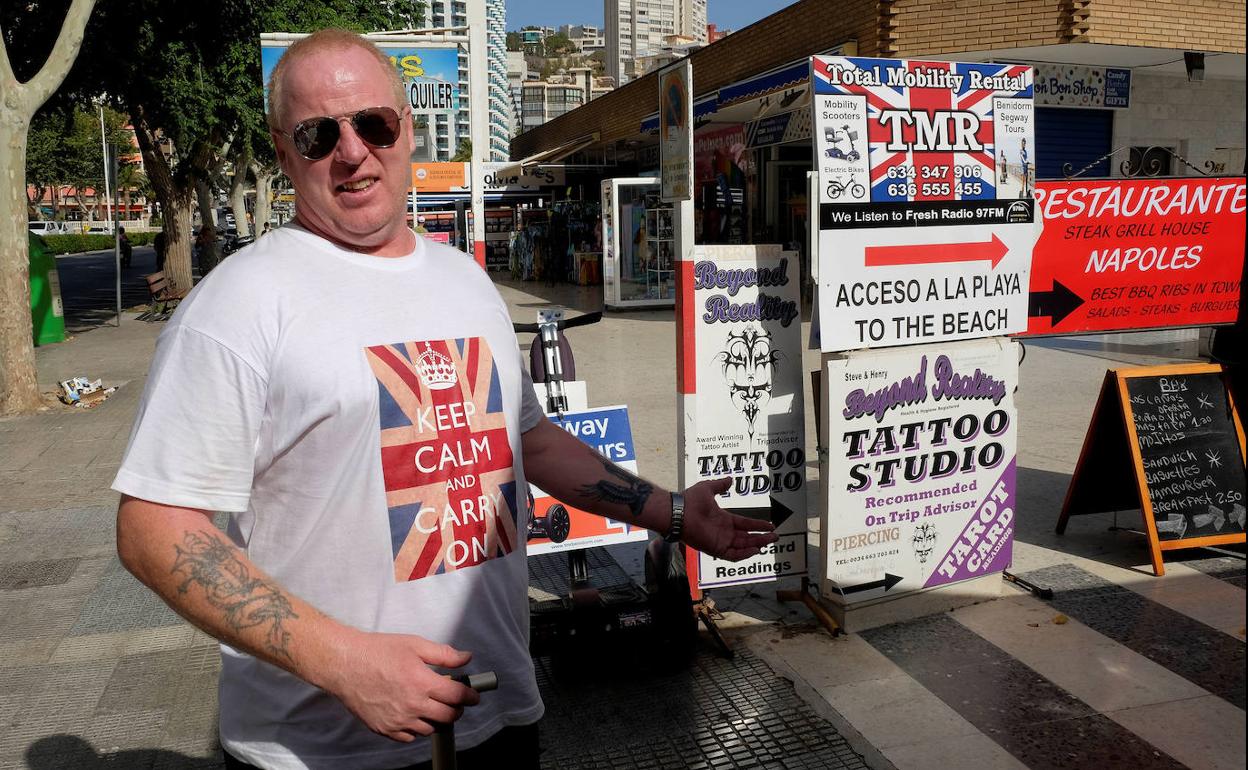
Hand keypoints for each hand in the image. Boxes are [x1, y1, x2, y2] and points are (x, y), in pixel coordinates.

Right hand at [321, 629, 479, 741]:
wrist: (345, 664)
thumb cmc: (377, 652)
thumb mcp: (414, 644)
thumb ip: (443, 654)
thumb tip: (465, 658)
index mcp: (422, 683)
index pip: (457, 696)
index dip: (470, 696)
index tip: (474, 695)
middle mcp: (412, 705)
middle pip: (448, 716)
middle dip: (457, 709)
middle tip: (455, 701)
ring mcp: (397, 720)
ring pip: (430, 729)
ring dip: (436, 719)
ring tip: (432, 705)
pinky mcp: (384, 728)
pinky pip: (409, 736)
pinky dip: (416, 728)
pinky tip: (414, 714)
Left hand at [680, 478, 778, 560]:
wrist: (678, 512)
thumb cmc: (690, 500)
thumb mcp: (708, 488)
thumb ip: (720, 485)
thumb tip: (730, 479)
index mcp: (723, 519)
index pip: (744, 524)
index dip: (757, 525)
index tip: (770, 524)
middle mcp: (723, 532)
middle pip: (746, 537)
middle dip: (761, 537)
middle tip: (775, 536)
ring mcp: (719, 541)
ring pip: (742, 546)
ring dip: (756, 544)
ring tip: (769, 541)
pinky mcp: (715, 549)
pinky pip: (732, 555)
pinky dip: (744, 554)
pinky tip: (755, 550)